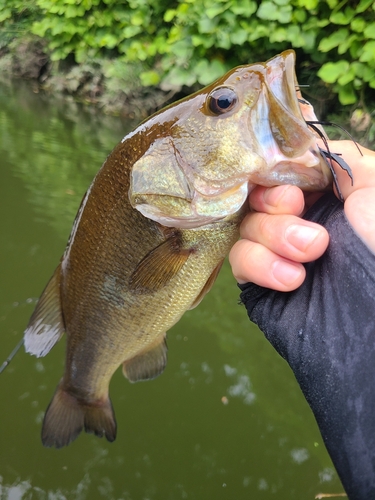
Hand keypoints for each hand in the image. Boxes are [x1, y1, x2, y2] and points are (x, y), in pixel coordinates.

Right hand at [229, 141, 374, 290]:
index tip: (293, 181)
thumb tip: (301, 152)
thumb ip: (342, 157)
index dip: (277, 169)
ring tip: (312, 254)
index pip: (282, 170)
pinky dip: (260, 264)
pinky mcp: (261, 282)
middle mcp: (300, 220)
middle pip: (258, 194)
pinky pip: (240, 260)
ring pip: (247, 226)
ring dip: (274, 235)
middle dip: (274, 201)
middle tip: (295, 207)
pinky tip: (293, 280)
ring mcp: (278, 251)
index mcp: (327, 196)